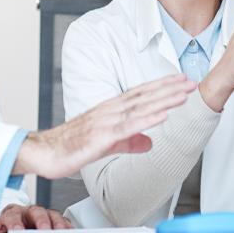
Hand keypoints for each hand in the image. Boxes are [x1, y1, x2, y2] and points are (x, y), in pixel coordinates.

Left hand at [0, 204, 71, 232]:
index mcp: (10, 214)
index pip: (12, 214)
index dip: (14, 221)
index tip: (17, 229)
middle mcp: (27, 212)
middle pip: (35, 211)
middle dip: (40, 220)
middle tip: (43, 230)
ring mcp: (41, 215)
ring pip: (50, 214)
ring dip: (56, 223)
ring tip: (59, 232)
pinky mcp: (53, 221)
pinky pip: (62, 221)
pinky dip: (66, 226)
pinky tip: (68, 232)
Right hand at [14, 73, 194, 178]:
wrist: (42, 152)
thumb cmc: (70, 145)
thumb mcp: (107, 144)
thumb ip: (129, 140)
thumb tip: (150, 142)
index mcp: (111, 110)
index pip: (141, 94)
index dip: (163, 86)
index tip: (182, 80)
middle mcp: (110, 111)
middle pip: (144, 96)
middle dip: (169, 88)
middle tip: (191, 81)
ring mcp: (105, 122)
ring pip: (140, 108)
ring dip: (163, 100)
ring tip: (183, 94)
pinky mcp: (100, 138)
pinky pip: (127, 128)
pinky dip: (146, 120)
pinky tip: (161, 116)